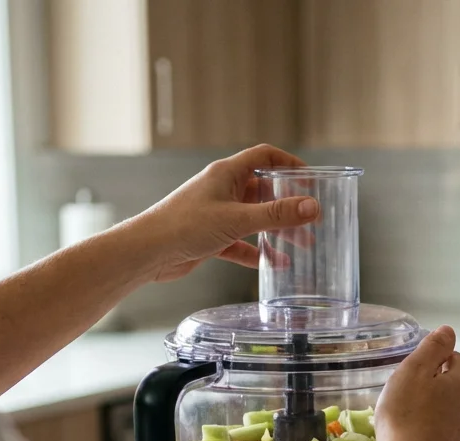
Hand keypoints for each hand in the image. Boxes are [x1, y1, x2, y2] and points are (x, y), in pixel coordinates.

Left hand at [127, 144, 319, 282]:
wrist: (147, 252)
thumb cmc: (184, 226)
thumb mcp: (237, 219)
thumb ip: (276, 214)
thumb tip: (312, 207)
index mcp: (227, 174)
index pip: (264, 156)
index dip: (289, 162)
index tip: (310, 178)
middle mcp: (222, 190)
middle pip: (263, 190)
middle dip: (288, 205)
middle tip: (311, 219)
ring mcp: (216, 213)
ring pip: (254, 218)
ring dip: (276, 230)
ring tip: (302, 245)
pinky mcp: (210, 237)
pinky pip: (241, 242)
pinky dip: (257, 252)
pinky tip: (273, 264)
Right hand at [372, 327, 459, 440]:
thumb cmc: (405, 416)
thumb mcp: (412, 371)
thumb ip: (432, 348)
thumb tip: (449, 330)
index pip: (456, 361)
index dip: (436, 360)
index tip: (417, 368)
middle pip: (456, 390)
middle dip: (437, 389)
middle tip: (408, 395)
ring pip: (452, 417)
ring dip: (436, 415)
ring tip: (409, 422)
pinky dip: (434, 439)